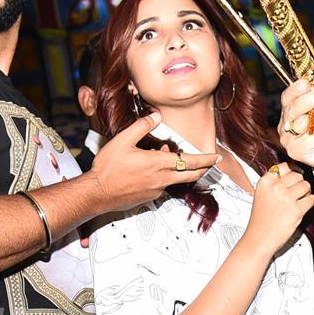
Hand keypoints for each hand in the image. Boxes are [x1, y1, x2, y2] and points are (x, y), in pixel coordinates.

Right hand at [90, 112, 220, 210]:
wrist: (96, 194)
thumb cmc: (107, 168)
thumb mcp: (122, 140)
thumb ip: (141, 126)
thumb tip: (156, 116)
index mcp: (158, 163)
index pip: (191, 161)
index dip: (207, 159)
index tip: (217, 157)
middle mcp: (161, 179)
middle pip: (191, 175)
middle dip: (202, 168)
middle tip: (209, 162)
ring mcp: (156, 191)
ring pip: (176, 179)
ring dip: (178, 169)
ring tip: (163, 155)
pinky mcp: (149, 198)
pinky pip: (163, 186)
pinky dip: (164, 177)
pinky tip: (150, 170)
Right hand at [242, 162, 313, 257]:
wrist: (259, 238)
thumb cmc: (261, 220)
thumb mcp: (261, 195)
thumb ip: (273, 183)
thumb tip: (290, 173)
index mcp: (265, 182)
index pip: (284, 167)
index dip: (291, 172)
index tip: (293, 176)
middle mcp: (275, 188)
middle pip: (297, 175)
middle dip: (299, 183)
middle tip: (297, 192)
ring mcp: (286, 198)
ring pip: (306, 185)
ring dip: (306, 192)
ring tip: (299, 200)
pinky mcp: (296, 210)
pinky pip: (311, 199)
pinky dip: (310, 203)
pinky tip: (302, 207)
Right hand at [278, 80, 313, 166]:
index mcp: (290, 110)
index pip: (288, 96)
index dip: (296, 89)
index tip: (307, 83)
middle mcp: (285, 123)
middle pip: (292, 109)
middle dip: (307, 100)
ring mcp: (288, 138)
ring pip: (298, 124)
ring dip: (313, 118)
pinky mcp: (294, 151)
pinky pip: (305, 141)